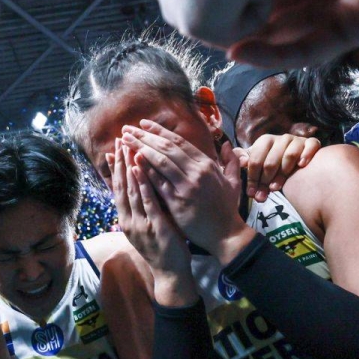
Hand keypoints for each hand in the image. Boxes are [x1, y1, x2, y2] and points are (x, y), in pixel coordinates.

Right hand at [107, 135, 194, 304]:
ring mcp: (140, 223)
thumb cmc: (161, 247)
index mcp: (127, 217)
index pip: (119, 187)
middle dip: (121, 161)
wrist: (169, 272)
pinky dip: (143, 185)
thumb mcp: (147, 225)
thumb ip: (143, 206)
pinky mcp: (154, 227)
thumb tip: (140, 186)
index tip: (116, 147)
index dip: (117, 167)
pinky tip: (140, 170)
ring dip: (128, 167)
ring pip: (131, 190)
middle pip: (122, 185)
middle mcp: (129, 219)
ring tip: (127, 147)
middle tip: (119, 139)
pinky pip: (147, 202)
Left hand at [120, 121, 254, 264]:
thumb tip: (226, 144)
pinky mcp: (178, 202)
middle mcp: (196, 171)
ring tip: (125, 141)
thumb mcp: (233, 182)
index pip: (179, 142)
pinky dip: (145, 171)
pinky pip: (158, 183)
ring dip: (140, 149)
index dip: (159, 131)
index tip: (143, 124)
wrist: (226, 234)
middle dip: (144, 136)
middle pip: (166, 148)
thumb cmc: (227, 209)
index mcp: (206, 164)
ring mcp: (187, 186)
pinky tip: (132, 162)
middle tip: (127, 129)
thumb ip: (230, 161)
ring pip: (160, 162)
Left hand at [238, 132, 320, 202]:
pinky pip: (311, 145)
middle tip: (263, 195)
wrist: (294, 163)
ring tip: (275, 188)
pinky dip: (306, 154)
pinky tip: (301, 165)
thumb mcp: (254, 161)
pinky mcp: (311, 143)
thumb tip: (242, 162)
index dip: (252, 178)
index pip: (255, 160)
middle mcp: (280, 138)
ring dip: (282, 174)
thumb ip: (241, 159)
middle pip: (271, 161)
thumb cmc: (271, 163)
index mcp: (264, 141)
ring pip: (289, 156)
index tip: (251, 193)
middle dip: (265, 181)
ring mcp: (296, 140)